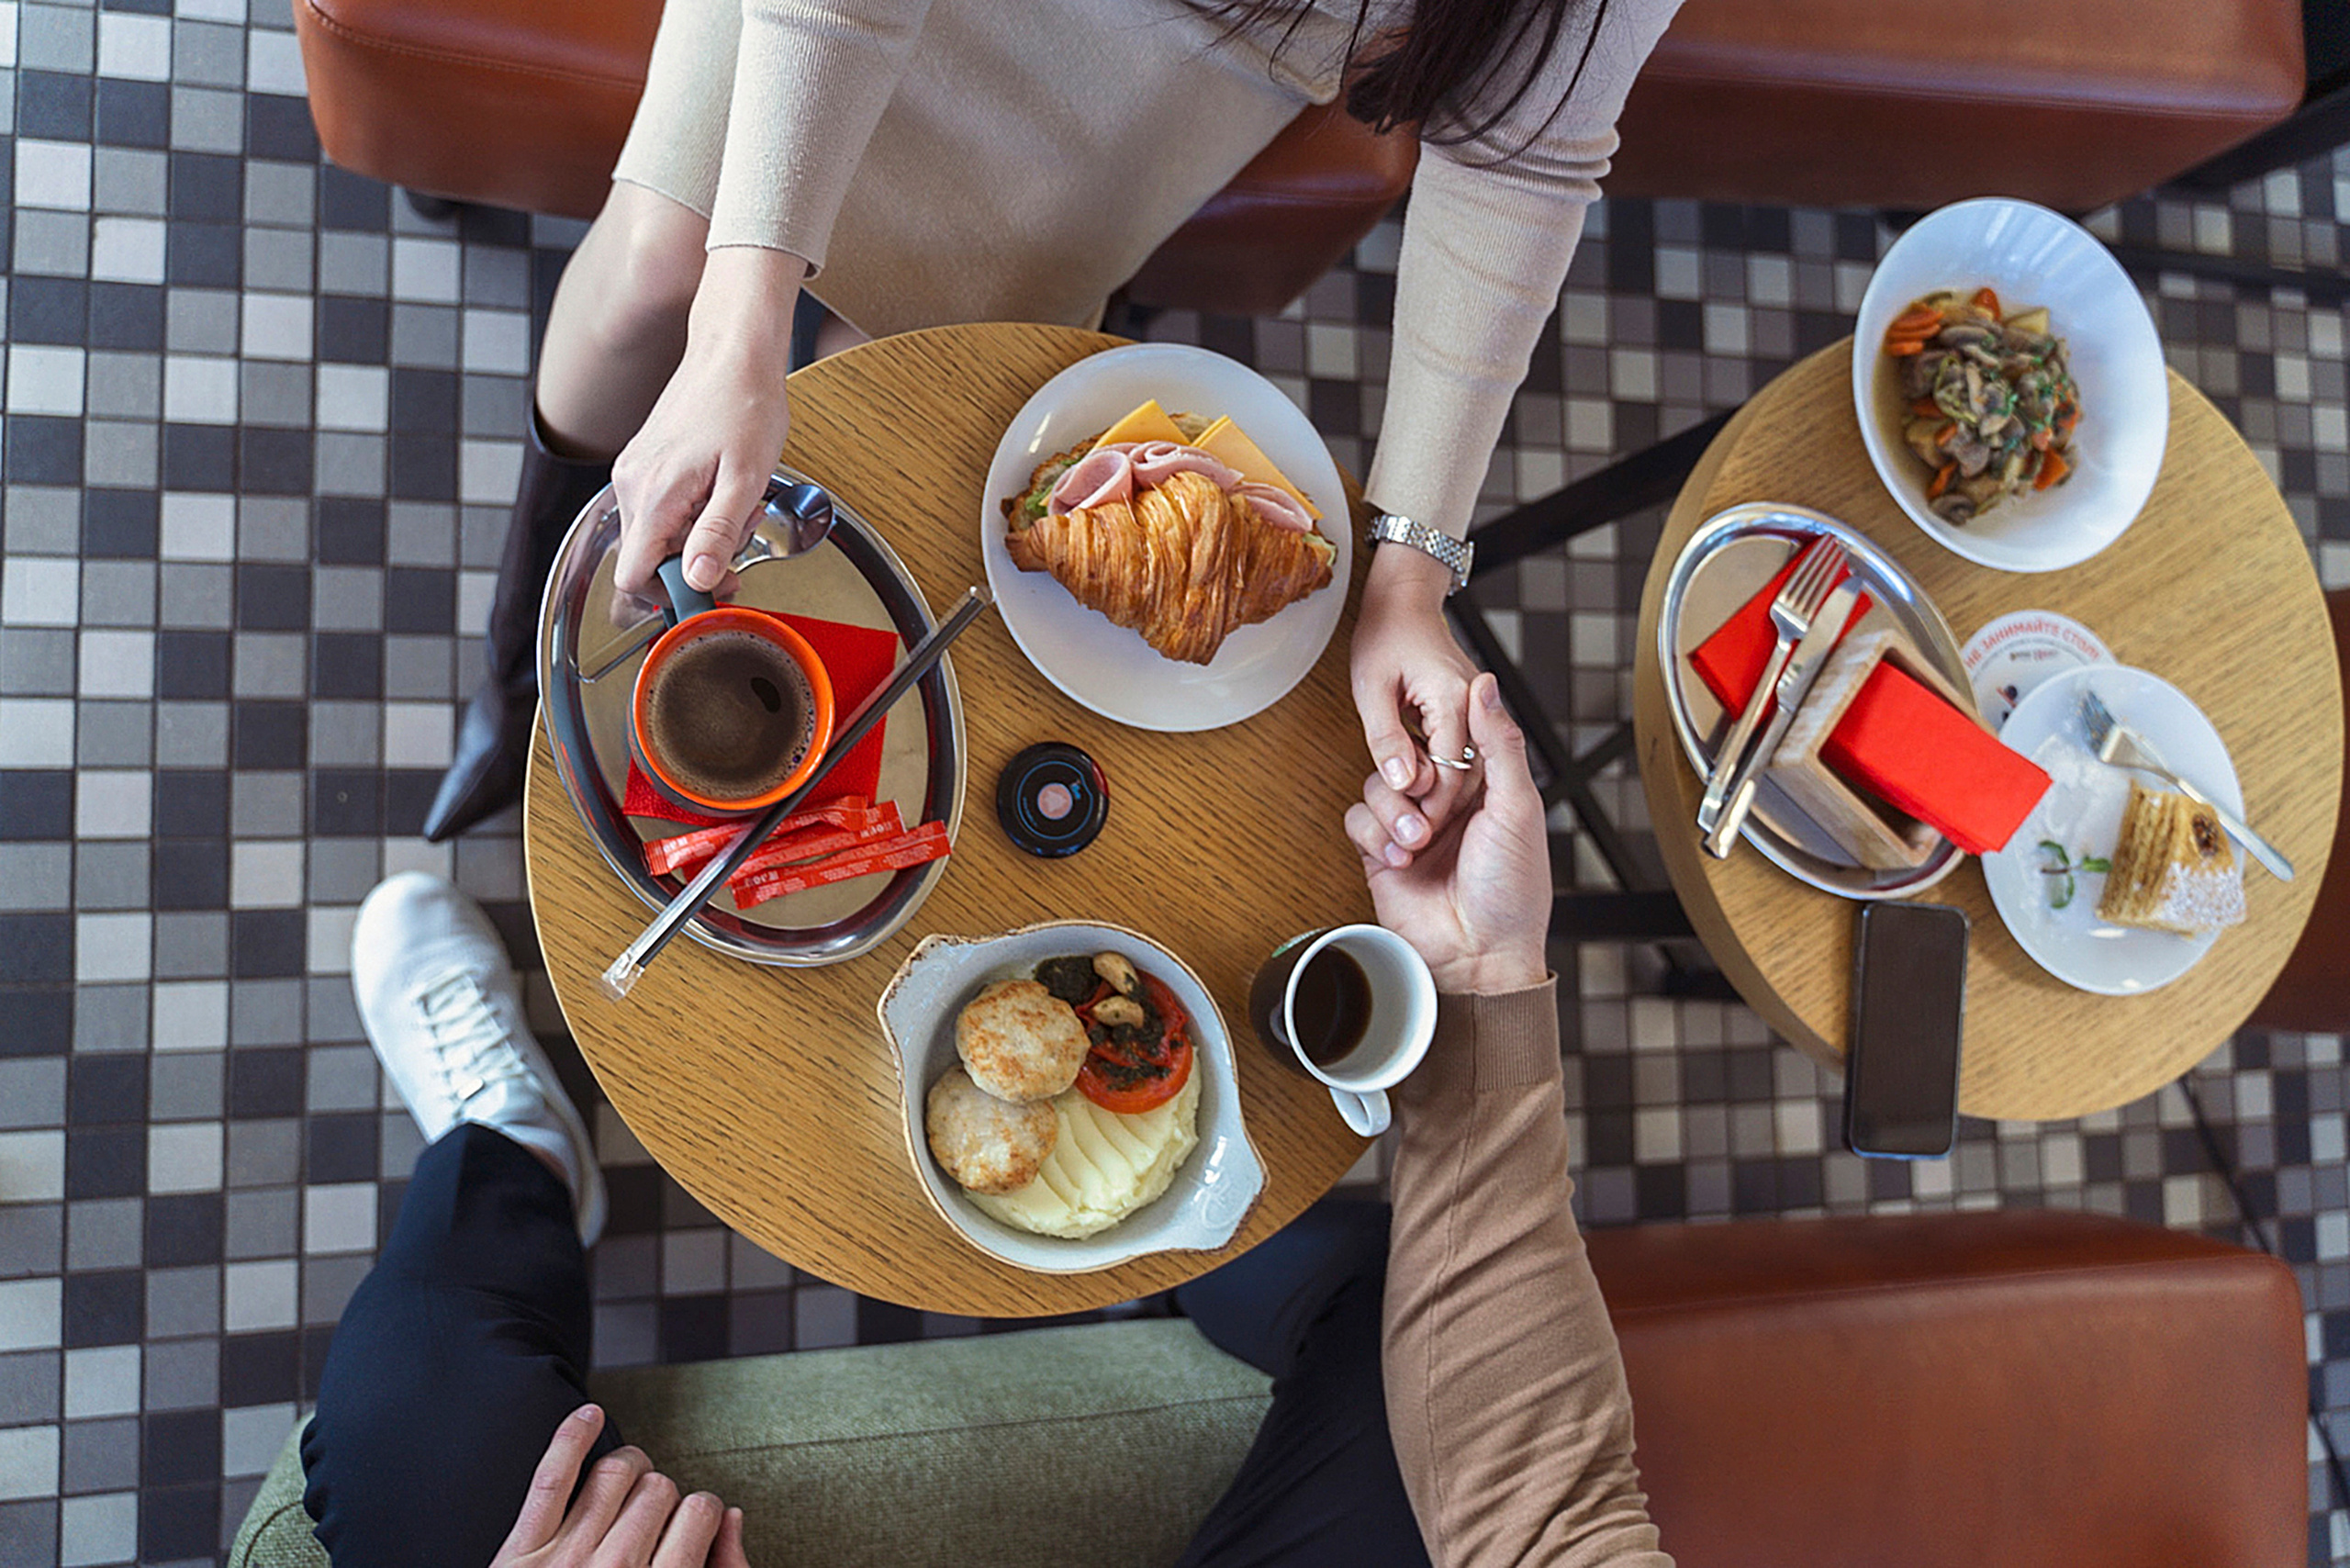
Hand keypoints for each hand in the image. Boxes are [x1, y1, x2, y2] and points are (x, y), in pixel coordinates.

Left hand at [493, 1404, 750, 1567]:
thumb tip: (731, 1518)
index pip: (700, 1512)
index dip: (701, 1512)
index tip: (691, 1523)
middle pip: (661, 1490)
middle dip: (665, 1498)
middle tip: (655, 1521)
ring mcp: (562, 1560)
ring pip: (616, 1473)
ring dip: (632, 1469)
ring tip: (630, 1484)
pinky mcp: (518, 1553)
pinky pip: (550, 1477)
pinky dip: (571, 1437)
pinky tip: (589, 1417)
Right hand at [611, 249, 806, 599]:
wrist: (734, 353)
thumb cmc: (745, 407)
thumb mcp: (746, 479)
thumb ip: (718, 533)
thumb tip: (698, 579)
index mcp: (653, 495)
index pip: (634, 576)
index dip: (672, 596)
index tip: (713, 590)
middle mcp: (631, 485)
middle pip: (648, 560)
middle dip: (695, 563)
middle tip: (739, 543)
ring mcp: (634, 473)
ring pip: (657, 536)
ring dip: (697, 536)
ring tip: (735, 506)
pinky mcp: (643, 464)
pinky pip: (660, 510)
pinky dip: (691, 513)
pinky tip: (720, 491)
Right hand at [1345, 673, 1549, 994]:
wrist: (1478, 958)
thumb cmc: (1512, 890)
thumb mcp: (1517, 808)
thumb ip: (1499, 743)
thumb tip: (1486, 683)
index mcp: (1484, 786)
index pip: (1448, 736)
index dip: (1441, 742)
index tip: (1444, 756)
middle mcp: (1445, 803)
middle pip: (1406, 756)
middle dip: (1414, 780)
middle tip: (1430, 805)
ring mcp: (1411, 828)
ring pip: (1377, 784)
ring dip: (1393, 812)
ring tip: (1417, 842)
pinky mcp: (1381, 853)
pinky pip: (1357, 820)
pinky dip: (1374, 835)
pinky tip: (1400, 859)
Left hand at [1349, 545, 1479, 864]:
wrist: (1403, 600)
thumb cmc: (1385, 637)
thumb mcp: (1371, 689)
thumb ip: (1385, 737)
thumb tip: (1396, 780)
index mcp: (1453, 698)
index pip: (1449, 768)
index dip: (1426, 804)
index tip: (1407, 830)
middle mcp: (1472, 705)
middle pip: (1462, 773)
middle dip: (1435, 808)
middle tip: (1409, 841)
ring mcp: (1473, 708)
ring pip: (1464, 768)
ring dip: (1438, 795)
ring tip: (1411, 825)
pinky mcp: (1467, 713)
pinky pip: (1460, 754)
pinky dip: (1439, 775)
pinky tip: (1414, 792)